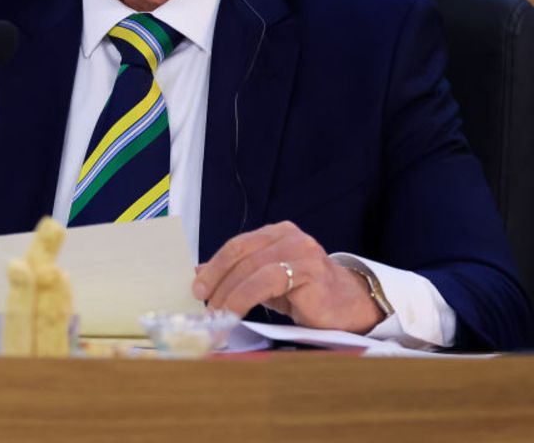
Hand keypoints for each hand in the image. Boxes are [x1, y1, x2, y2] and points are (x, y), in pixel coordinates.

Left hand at [192, 221, 384, 333]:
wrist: (350, 307)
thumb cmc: (306, 294)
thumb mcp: (266, 281)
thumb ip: (237, 274)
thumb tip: (198, 274)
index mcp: (277, 233)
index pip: (236, 246)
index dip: (213, 267)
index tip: (196, 289)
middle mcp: (290, 236)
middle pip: (240, 255)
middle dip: (216, 281)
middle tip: (203, 304)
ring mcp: (302, 251)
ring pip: (251, 269)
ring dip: (228, 294)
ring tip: (217, 314)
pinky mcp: (311, 271)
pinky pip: (267, 283)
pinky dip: (244, 299)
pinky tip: (235, 314)